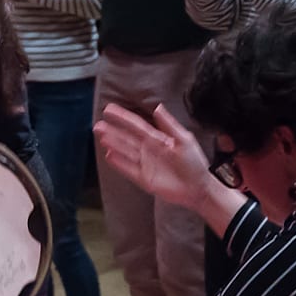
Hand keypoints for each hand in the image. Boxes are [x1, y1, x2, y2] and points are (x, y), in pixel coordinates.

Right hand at [94, 101, 213, 208]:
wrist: (197, 187)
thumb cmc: (194, 163)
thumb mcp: (184, 140)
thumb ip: (169, 125)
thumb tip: (157, 108)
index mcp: (157, 139)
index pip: (137, 125)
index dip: (123, 117)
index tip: (110, 109)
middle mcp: (148, 150)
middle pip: (126, 138)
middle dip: (112, 131)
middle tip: (98, 124)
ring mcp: (144, 164)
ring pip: (124, 151)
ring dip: (113, 143)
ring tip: (101, 136)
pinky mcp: (142, 178)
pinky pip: (127, 168)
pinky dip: (118, 162)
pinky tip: (109, 154)